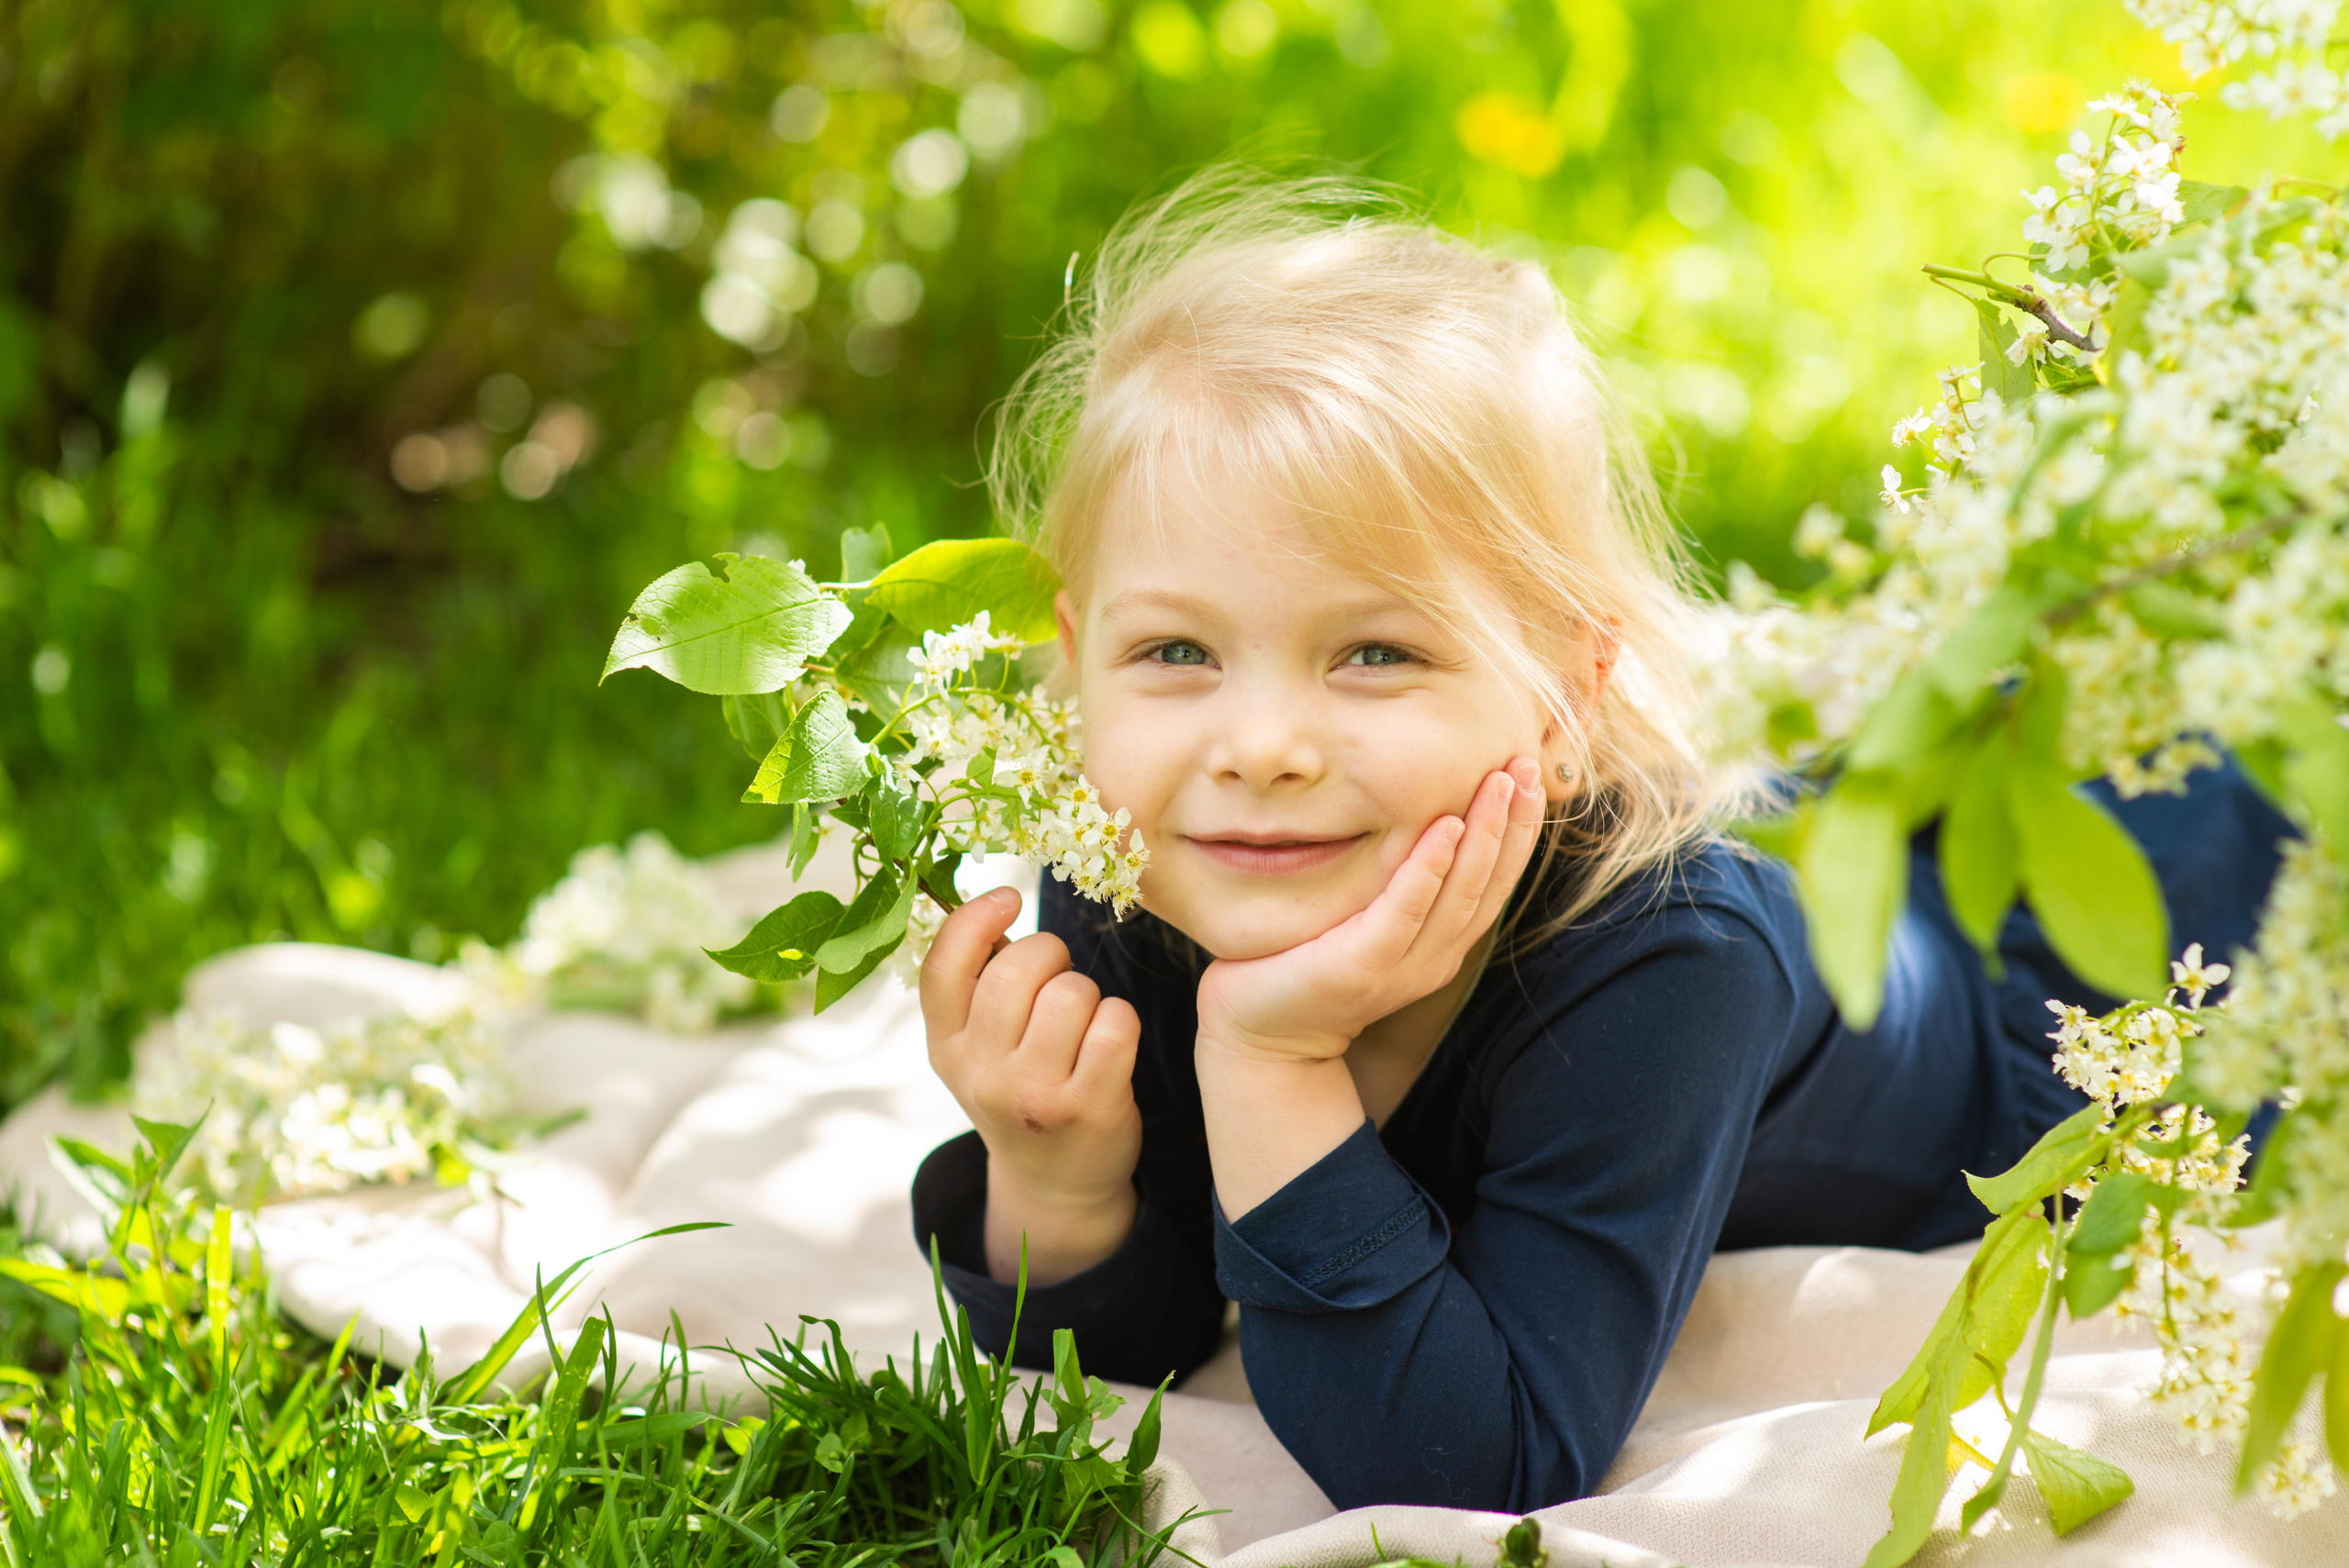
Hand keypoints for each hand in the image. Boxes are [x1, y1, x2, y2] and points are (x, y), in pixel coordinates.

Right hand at [921, 887, 1143, 1281]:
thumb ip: (976, 984)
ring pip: (1073, 991)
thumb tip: (993, 906)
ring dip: (1088, 995)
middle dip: (1050, 955)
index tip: (1008, 897)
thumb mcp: (976, 1047)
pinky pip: (1114, 1023)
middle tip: (1057, 979)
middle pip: (1018, 968)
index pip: (944, 966)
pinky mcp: (1087, 1107)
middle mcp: (981, 1072)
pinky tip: (1107, 1043)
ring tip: (1081, 1025)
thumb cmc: (1020, 1088)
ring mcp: (1033, 1093)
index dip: (975, 917)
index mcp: (946, 1046)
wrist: (1055, 1182)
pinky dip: (1119, 1020)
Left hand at [1195, 759, 1546, 1065]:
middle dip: (1512, 821)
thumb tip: (1416, 816)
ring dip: (1484, 835)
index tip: (1527, 774)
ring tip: (1498, 783)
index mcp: (1440, 946)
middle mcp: (1433, 958)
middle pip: (1488, 883)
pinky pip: (1404, 911)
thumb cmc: (1304, 963)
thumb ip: (1396, 883)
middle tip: (1525, 763)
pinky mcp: (1361, 966)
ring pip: (1459, 894)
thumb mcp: (1365, 920)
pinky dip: (1429, 869)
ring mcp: (1400, 966)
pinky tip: (1445, 827)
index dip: (1517, 830)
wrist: (1259, 1034)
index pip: (1493, 882)